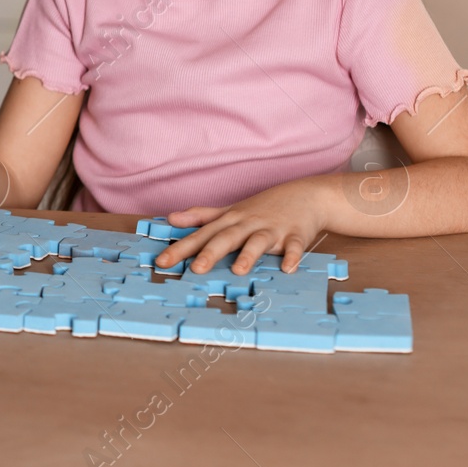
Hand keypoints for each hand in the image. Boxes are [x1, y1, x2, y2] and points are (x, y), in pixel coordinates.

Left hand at [154, 179, 330, 273]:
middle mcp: (248, 224)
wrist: (306, 196)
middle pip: (226, 238)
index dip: (181, 248)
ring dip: (249, 255)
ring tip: (238, 270)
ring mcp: (272, 229)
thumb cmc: (263, 207)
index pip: (201, 235)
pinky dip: (291, 256)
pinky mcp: (295, 235)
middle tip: (195, 269)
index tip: (161, 262)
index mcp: (230, 220)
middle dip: (210, 253)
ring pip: (258, 242)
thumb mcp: (230, 210)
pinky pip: (293, 247)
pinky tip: (287, 268)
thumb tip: (171, 218)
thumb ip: (201, 216)